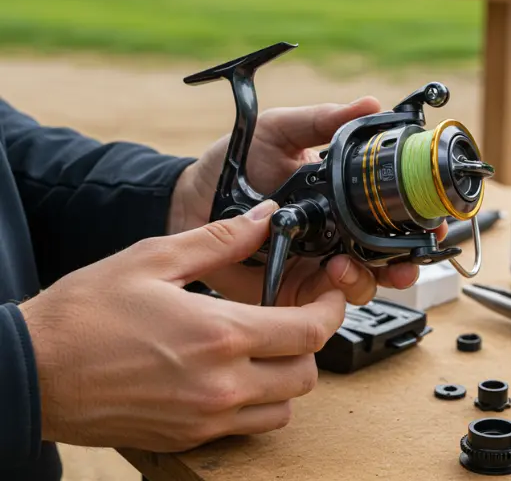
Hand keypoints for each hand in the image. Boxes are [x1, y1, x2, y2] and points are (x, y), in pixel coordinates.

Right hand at [19, 203, 344, 451]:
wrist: (34, 371)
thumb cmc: (86, 314)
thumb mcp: (154, 259)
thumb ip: (220, 241)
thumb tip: (264, 220)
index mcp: (220, 334)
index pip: (309, 330)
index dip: (330, 308)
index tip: (328, 293)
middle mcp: (222, 384)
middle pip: (307, 372)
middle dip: (311, 340)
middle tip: (294, 315)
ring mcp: (207, 417)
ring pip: (286, 406)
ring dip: (289, 374)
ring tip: (266, 346)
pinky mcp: (190, 436)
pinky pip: (251, 427)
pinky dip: (260, 402)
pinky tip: (236, 375)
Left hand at [170, 97, 446, 305]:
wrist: (191, 200)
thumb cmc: (235, 164)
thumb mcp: (281, 132)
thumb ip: (323, 122)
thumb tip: (369, 104)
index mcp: (341, 200)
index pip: (389, 216)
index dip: (415, 224)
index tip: (429, 226)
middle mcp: (336, 235)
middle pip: (387, 258)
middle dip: (404, 265)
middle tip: (404, 261)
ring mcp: (316, 265)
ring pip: (362, 285)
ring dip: (367, 280)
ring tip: (346, 265)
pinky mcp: (293, 291)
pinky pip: (324, 304)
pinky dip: (334, 297)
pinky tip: (328, 278)